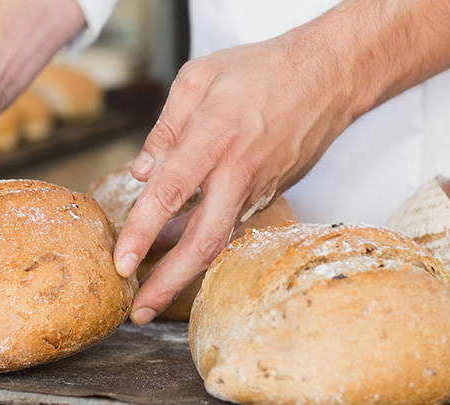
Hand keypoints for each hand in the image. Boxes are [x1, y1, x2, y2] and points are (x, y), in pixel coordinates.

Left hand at [113, 33, 356, 324]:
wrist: (328, 77)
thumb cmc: (261, 70)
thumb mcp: (199, 78)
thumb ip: (165, 127)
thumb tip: (141, 173)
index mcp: (216, 136)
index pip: (172, 192)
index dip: (143, 231)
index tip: (121, 262)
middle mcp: (239, 170)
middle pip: (204, 241)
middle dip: (168, 282)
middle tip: (139, 311)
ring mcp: (258, 187)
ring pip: (218, 240)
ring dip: (182, 270)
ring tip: (149, 292)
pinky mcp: (268, 193)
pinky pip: (229, 224)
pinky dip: (200, 241)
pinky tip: (173, 247)